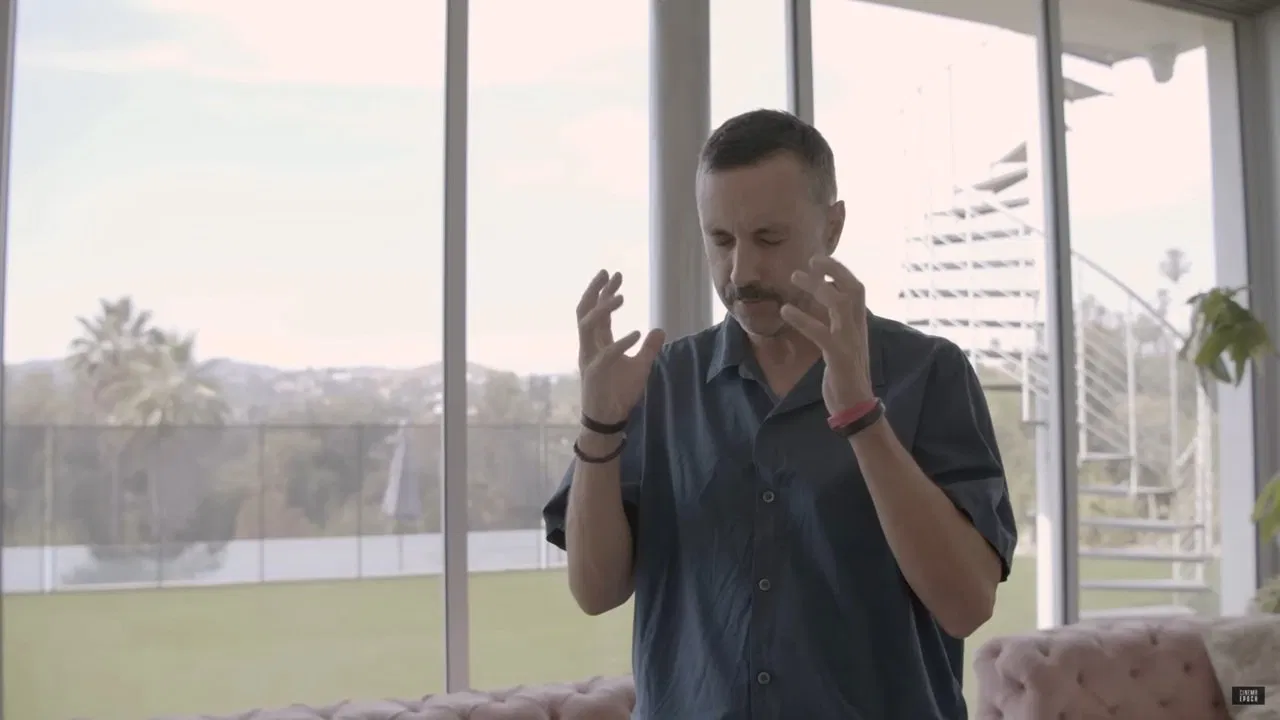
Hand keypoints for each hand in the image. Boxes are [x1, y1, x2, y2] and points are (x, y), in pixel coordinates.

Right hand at [576, 270, 665, 424]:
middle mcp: (589, 347)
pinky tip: (636, 334)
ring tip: (621, 296)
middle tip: (609, 273)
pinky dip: (620, 342)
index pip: (596, 311)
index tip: (615, 275)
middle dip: (595, 290)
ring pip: (587, 326)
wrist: (608, 418)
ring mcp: (589, 359)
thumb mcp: (640, 367)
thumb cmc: (620, 393)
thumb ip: (649, 348)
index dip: (604, 292)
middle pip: (584, 311)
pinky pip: (606, 354)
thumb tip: (659, 329)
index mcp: (597, 343)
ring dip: (603, 309)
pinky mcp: (595, 373)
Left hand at [780, 255, 874, 413]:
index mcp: (859, 326)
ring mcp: (850, 342)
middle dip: (834, 271)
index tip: (822, 261)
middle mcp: (858, 330)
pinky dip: (802, 318)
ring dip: (816, 288)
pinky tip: (785, 310)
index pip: (857, 290)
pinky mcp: (839, 356)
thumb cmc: (846, 378)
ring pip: (839, 304)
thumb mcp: (843, 347)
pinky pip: (821, 332)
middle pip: (853, 289)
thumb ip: (837, 327)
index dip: (841, 272)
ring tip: (793, 277)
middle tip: (811, 259)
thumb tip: (823, 309)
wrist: (856, 408)